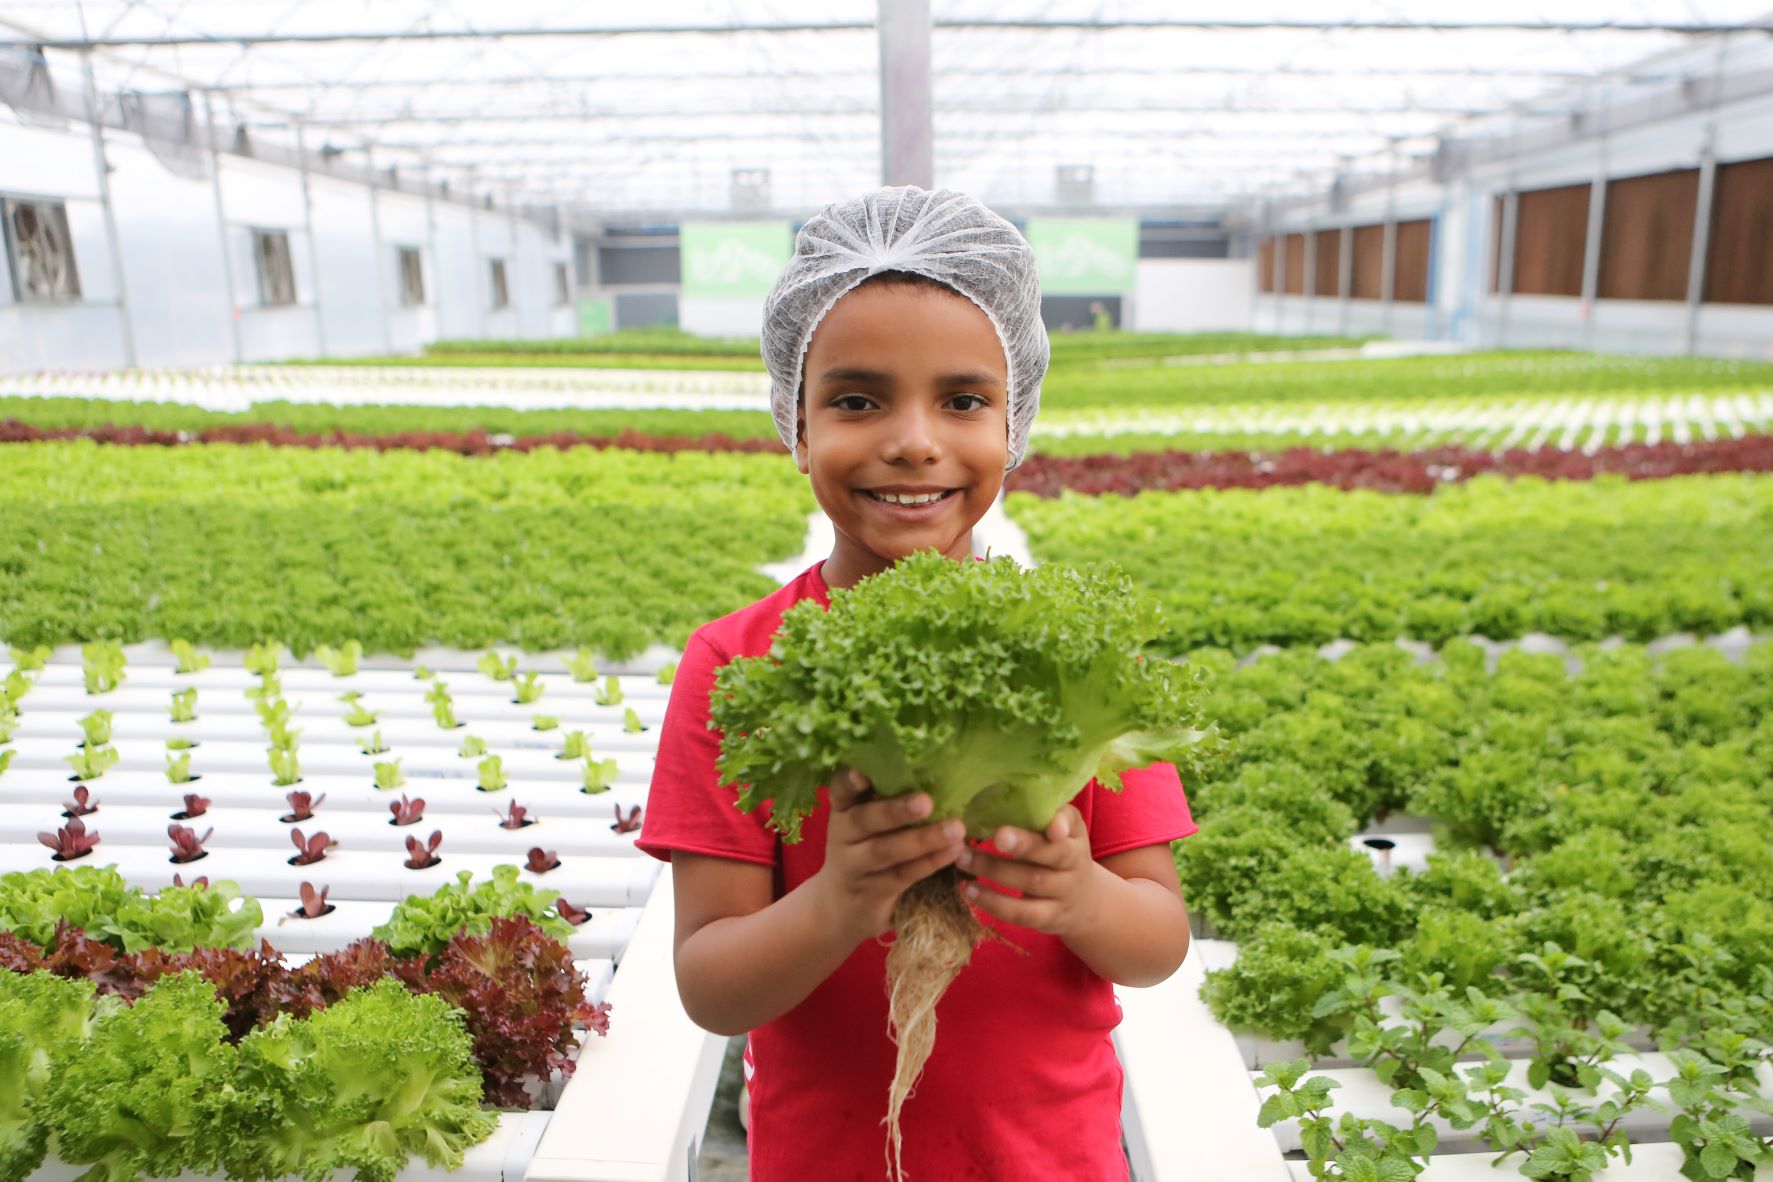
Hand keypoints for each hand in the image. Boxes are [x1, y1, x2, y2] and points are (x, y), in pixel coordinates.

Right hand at [808, 768, 967, 944]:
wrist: (840, 906)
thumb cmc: (863, 847)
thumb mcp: (863, 822)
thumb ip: (884, 797)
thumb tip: (938, 766)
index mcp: (843, 809)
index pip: (840, 789)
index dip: (849, 781)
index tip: (862, 773)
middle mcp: (843, 835)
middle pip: (864, 821)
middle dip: (894, 811)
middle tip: (926, 801)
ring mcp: (856, 866)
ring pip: (886, 851)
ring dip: (922, 840)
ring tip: (956, 828)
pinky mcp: (874, 891)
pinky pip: (904, 875)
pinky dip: (931, 862)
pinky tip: (955, 850)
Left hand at [953, 805, 1104, 938]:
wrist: (1086, 902)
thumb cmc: (1062, 853)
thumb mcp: (1064, 832)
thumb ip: (1047, 813)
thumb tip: (1009, 789)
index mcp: (1075, 836)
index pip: (1071, 825)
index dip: (1061, 824)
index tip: (1050, 826)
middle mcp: (1074, 864)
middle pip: (1051, 855)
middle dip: (1023, 845)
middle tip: (995, 835)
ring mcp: (1062, 894)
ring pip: (1030, 883)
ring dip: (994, 871)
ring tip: (962, 860)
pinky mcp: (1048, 918)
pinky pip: (1021, 914)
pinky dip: (993, 903)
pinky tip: (968, 890)